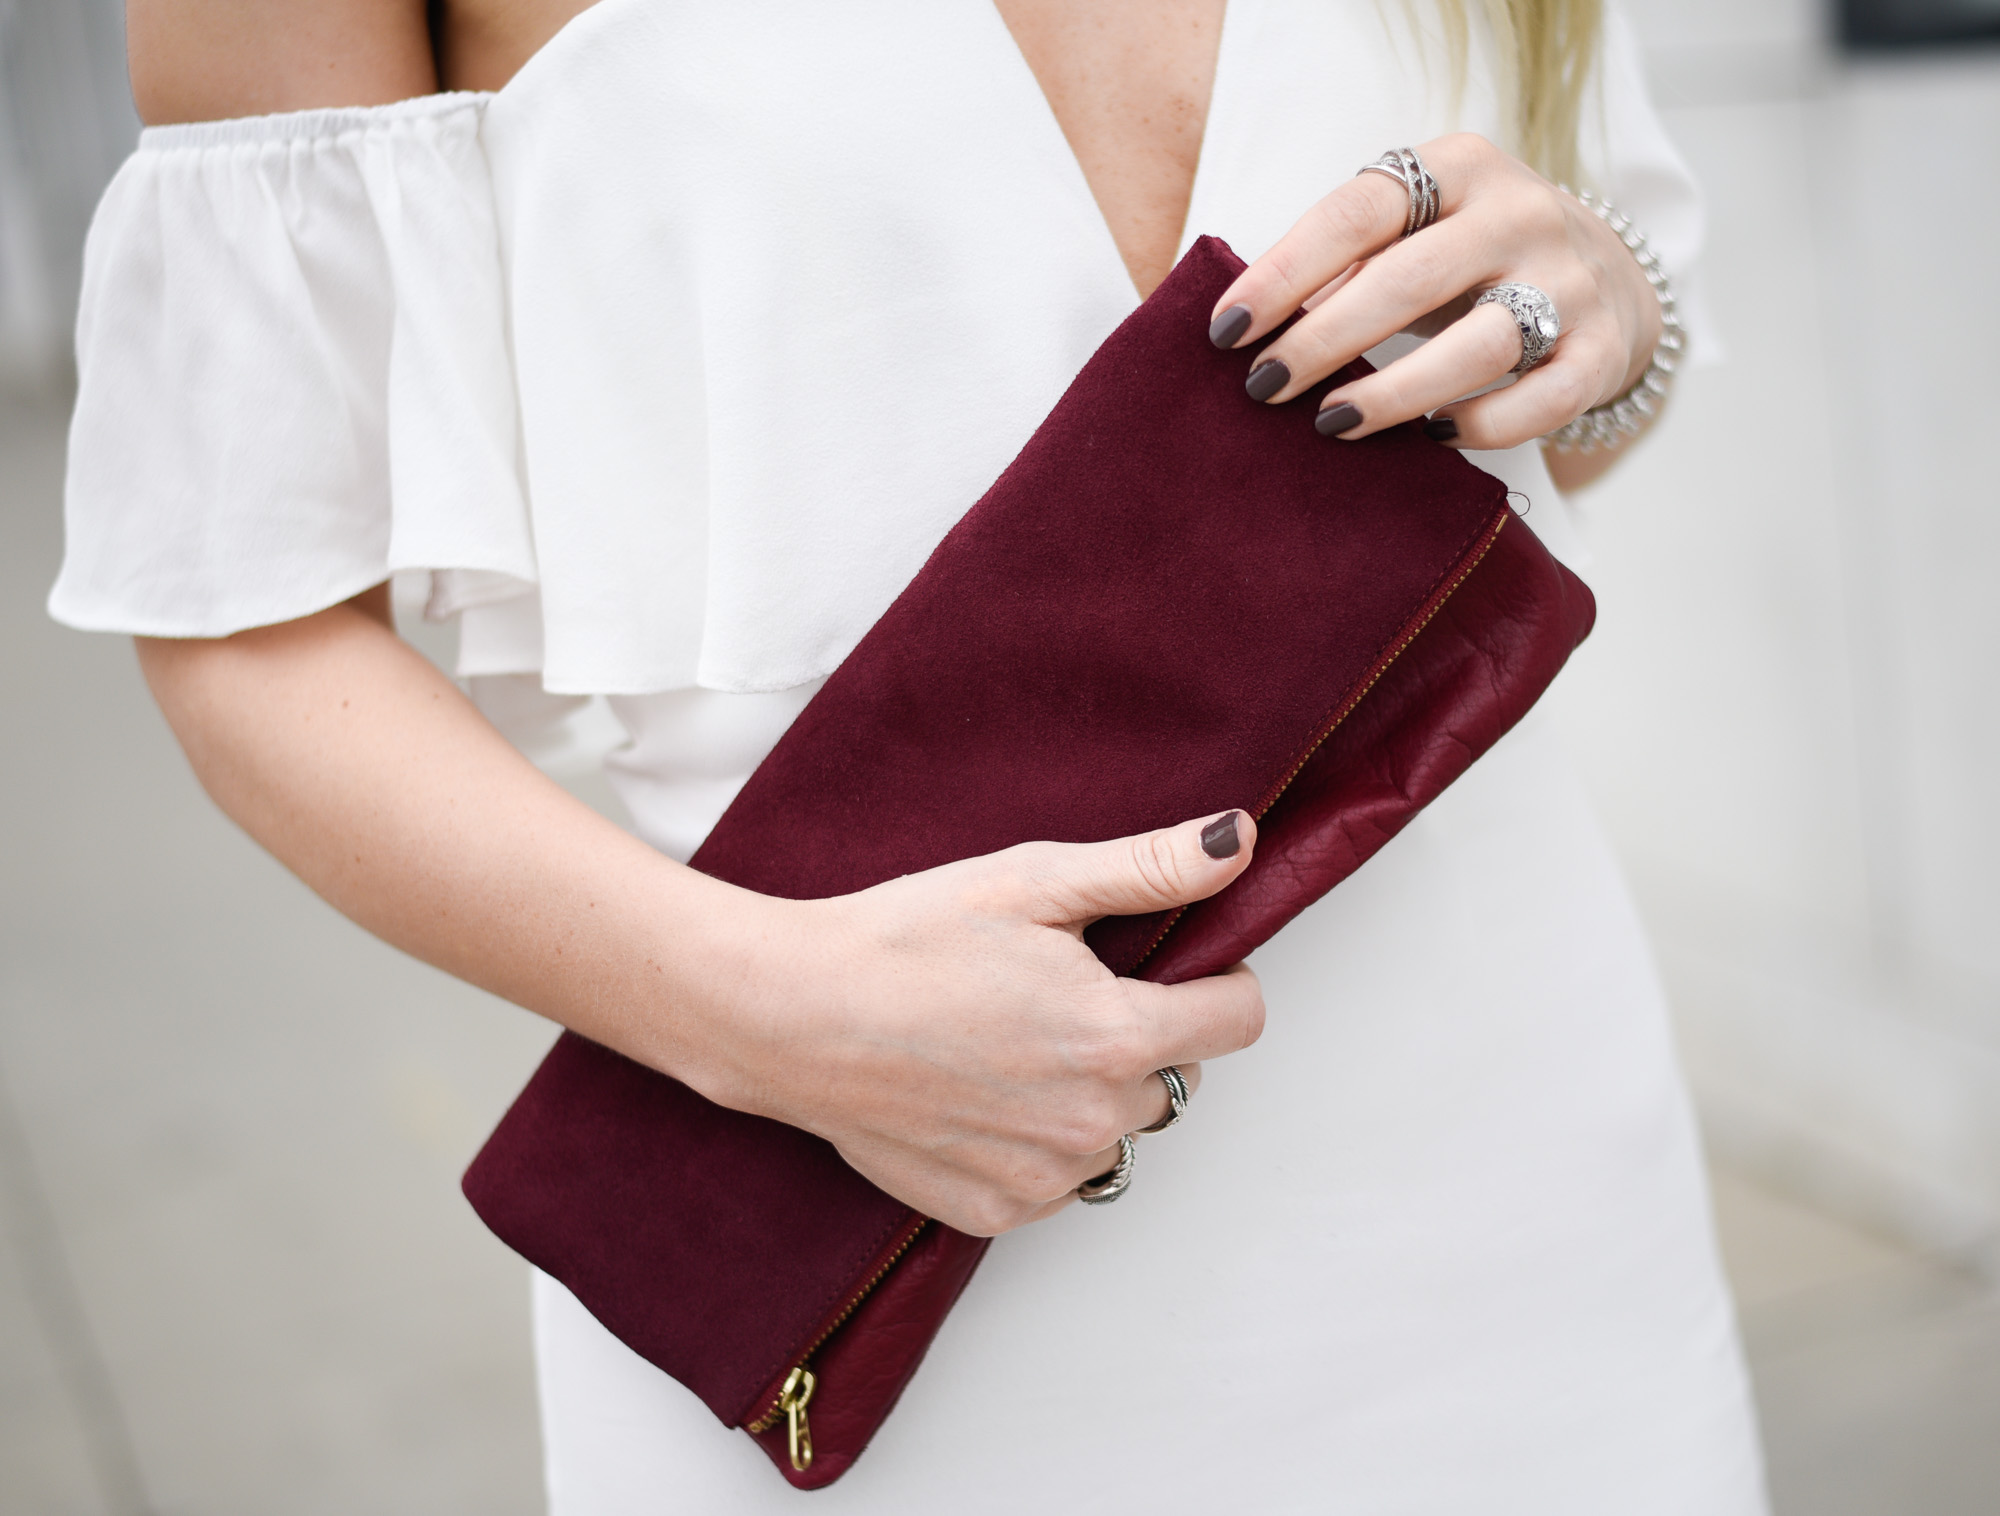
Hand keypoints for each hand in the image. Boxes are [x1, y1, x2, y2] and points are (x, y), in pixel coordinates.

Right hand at [688, 811, 1265, 1236]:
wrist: (790, 1016)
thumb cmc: (903, 940)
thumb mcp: (1032, 880)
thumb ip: (1148, 868)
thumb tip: (1237, 842)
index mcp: (1115, 1035)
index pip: (1238, 1021)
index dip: (1215, 981)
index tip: (1169, 966)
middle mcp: (1093, 1121)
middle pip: (1179, 1079)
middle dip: (1144, 1037)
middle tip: (1061, 995)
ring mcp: (1044, 1178)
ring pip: (1120, 1134)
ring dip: (1094, 1096)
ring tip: (1014, 1044)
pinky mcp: (995, 1213)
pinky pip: (1060, 1183)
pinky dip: (1040, 1144)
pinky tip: (984, 1093)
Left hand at [1208, 133, 1661, 451]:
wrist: (1609, 275)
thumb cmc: (1473, 257)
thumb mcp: (1416, 230)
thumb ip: (1345, 264)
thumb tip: (1249, 329)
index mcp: (1460, 168)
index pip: (1358, 213)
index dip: (1284, 272)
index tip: (1227, 330)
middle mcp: (1520, 214)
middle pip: (1408, 281)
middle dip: (1323, 340)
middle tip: (1264, 387)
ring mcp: (1569, 282)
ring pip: (1476, 347)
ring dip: (1392, 394)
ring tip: (1331, 423)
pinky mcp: (1600, 351)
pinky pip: (1537, 403)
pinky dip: (1480, 426)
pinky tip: (1430, 437)